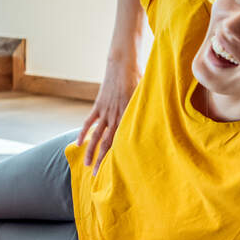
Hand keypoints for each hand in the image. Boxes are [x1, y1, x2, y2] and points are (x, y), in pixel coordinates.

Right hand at [79, 56, 140, 173]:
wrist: (124, 64)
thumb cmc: (141, 79)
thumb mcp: (149, 96)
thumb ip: (151, 110)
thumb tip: (161, 122)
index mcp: (130, 116)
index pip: (123, 142)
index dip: (120, 156)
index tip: (120, 170)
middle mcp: (116, 116)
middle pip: (107, 143)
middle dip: (102, 161)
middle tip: (98, 175)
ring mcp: (105, 111)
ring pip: (95, 136)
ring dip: (90, 151)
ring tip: (87, 165)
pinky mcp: (98, 105)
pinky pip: (88, 122)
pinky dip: (83, 133)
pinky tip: (78, 144)